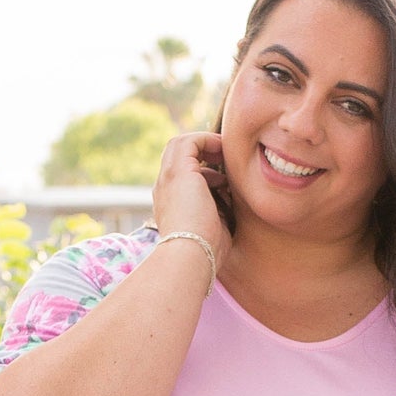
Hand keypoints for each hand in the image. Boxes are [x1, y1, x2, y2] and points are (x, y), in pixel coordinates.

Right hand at [153, 133, 232, 267]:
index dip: (203, 172)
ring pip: (180, 146)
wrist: (191, 255)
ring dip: (205, 145)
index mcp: (170, 206)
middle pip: (177, 158)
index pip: (181, 179)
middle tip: (225, 160)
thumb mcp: (212, 229)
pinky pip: (190, 142)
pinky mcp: (178, 171)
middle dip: (202, 154)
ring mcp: (168, 179)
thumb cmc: (206, 252)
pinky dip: (207, 140)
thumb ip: (218, 211)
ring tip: (226, 154)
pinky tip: (224, 150)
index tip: (224, 178)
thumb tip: (231, 199)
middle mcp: (164, 190)